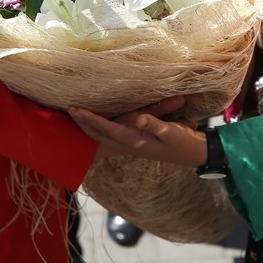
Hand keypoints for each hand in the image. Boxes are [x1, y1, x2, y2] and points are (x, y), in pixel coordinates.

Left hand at [71, 97, 203, 164]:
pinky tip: (94, 123)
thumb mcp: (172, 132)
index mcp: (135, 141)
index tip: (76, 109)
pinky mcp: (134, 142)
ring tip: (76, 115)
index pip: (107, 129)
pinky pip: (110, 136)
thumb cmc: (183, 141)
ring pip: (102, 137)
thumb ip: (156, 125)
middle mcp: (129, 145)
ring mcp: (130, 145)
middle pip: (99, 135)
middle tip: (69, 109)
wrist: (194, 153)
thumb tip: (140, 118)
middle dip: (83, 124)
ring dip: (88, 127)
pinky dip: (98, 129)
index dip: (90, 120)